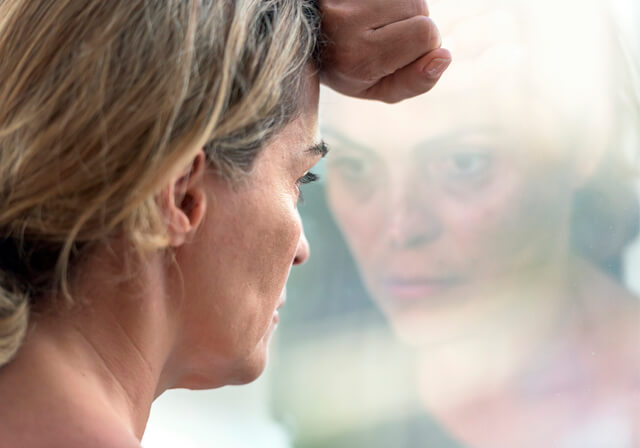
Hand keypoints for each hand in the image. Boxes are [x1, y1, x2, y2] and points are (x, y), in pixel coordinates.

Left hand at [319, 0, 450, 102]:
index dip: (424, 44)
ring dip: (398, 6)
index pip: (426, 34)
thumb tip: (444, 56)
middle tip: (380, 34)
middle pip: (419, 7)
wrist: (303, 39)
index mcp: (357, 58)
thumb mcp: (377, 88)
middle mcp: (345, 22)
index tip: (400, 51)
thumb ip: (414, 82)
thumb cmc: (344, 68)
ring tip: (370, 20)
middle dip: (411, 22)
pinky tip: (366, 8)